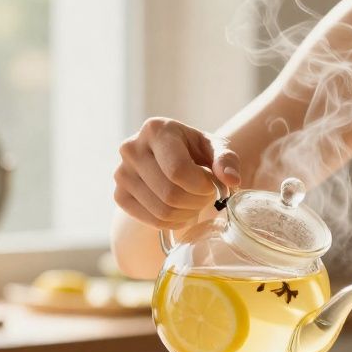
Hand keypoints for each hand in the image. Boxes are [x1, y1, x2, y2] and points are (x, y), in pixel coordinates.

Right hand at [114, 117, 241, 230]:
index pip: (178, 170)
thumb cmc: (195, 152)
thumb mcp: (214, 148)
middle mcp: (132, 148)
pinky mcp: (119, 195)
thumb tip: (231, 180)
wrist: (168, 160)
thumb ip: (226, 160)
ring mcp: (122, 173)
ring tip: (195, 201)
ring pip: (162, 210)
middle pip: (170, 193)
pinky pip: (151, 221)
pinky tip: (181, 211)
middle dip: (197, 201)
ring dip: (188, 213)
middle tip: (206, 196)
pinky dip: (173, 222)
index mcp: (156, 129)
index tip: (211, 185)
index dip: (201, 186)